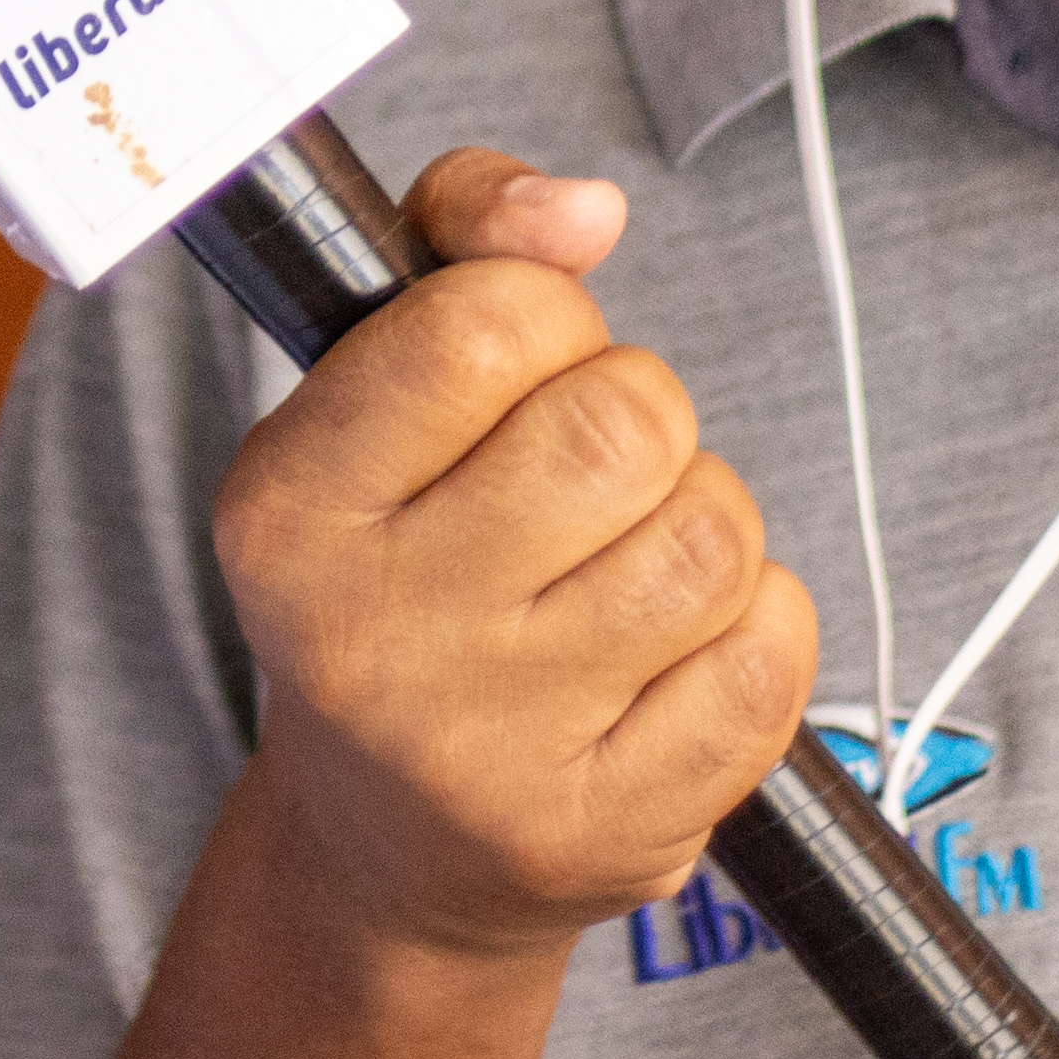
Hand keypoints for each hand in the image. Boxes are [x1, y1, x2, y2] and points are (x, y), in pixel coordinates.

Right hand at [207, 147, 815, 960]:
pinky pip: (770, 655)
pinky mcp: (607, 832)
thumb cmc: (399, 569)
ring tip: (627, 561)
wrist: (388, 850)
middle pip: (624, 424)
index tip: (522, 363)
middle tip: (588, 472)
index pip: (482, 327)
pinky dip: (754, 626)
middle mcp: (371, 637)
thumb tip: (585, 208)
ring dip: (700, 521)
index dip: (546, 315)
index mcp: (289, 511)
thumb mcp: (368, 395)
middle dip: (640, 414)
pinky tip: (673, 652)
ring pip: (713, 536)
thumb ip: (465, 244)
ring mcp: (491, 750)